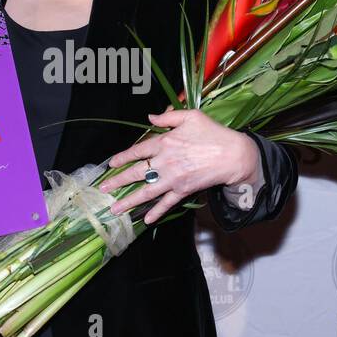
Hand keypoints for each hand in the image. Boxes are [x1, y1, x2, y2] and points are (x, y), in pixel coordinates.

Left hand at [96, 105, 262, 224]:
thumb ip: (168, 117)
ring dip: (128, 201)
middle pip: (136, 173)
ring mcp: (172, 178)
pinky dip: (156, 212)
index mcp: (164, 142)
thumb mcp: (191, 116)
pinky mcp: (183, 190)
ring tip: (115, 209)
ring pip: (146, 192)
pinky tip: (145, 220)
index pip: (137, 151)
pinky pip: (166, 203)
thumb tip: (150, 117)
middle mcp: (164, 162)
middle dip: (117, 181)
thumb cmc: (213, 133)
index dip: (122, 157)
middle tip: (103, 189)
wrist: (233, 155)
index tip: (110, 163)